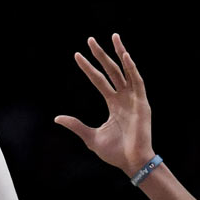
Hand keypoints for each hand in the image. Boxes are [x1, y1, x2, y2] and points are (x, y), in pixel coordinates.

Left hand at [55, 34, 154, 176]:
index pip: (99, 80)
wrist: (131, 163)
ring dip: (120, 53)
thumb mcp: (91, 137)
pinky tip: (125, 56)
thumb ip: (76, 125)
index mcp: (114, 104)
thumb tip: (57, 118)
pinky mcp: (143, 103)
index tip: (77, 55)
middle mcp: (124, 98)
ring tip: (113, 37)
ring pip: (126, 71)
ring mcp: (134, 99)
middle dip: (101, 55)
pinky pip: (138, 82)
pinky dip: (132, 68)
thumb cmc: (115, 153)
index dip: (89, 68)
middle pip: (112, 71)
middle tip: (90, 39)